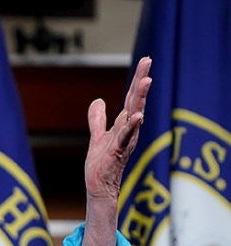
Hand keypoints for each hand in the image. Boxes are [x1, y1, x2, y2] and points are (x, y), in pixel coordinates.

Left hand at [85, 57, 152, 200]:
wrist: (99, 186)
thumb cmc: (102, 164)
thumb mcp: (97, 136)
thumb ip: (98, 119)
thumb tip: (98, 100)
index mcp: (124, 124)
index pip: (132, 97)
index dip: (137, 79)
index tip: (145, 60)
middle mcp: (129, 129)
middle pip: (136, 100)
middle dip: (141, 80)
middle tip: (148, 60)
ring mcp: (125, 139)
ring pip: (134, 114)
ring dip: (140, 98)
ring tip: (146, 80)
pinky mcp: (118, 151)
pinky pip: (126, 136)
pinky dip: (132, 125)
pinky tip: (138, 115)